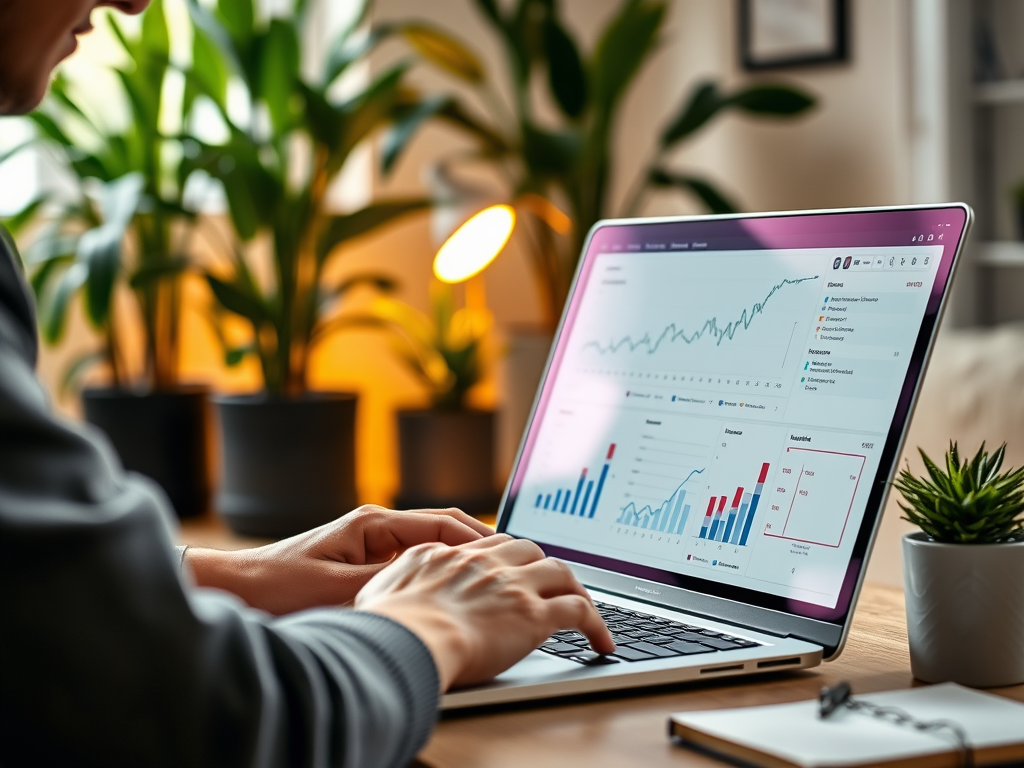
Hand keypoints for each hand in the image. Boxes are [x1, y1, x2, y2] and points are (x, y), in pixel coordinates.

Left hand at [185, 505, 492, 614]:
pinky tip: (457, 582)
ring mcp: (372, 539)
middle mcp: (377, 525)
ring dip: (463, 552)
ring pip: (432, 540)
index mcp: (373, 523)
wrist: (242, 585)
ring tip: (498, 569)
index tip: (506, 555)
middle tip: (516, 558)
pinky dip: (441, 564)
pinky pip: (416, 556)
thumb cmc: (280, 585)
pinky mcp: (366, 557)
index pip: (440, 525)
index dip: (477, 541)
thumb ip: (384, 583)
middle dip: (480, 540)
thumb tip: (428, 582)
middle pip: (444, 526)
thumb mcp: (335, 589)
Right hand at [355, 534, 614, 690]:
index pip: (488, 545)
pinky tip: (602, 642)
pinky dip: (596, 624)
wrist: (408, 639)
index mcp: (449, 556)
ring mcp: (514, 586)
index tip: (512, 567)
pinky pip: (579, 611)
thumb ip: (397, 581)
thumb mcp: (380, 590)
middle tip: (550, 585)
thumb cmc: (386, 626)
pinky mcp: (534, 615)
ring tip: (585, 612)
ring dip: (575, 589)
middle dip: (541, 565)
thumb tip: (393, 584)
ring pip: (560, 571)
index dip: (505, 556)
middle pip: (528, 549)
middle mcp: (486, 563)